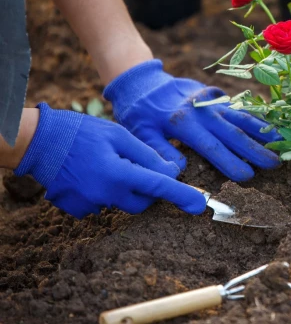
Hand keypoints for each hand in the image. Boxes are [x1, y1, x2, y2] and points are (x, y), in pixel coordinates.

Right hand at [15, 103, 206, 218]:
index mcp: (118, 174)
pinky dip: (104, 192)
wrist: (39, 142)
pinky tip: (92, 174)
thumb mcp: (118, 135)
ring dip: (124, 188)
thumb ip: (146, 155)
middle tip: (137, 166)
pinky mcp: (77, 209)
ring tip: (106, 163)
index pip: (159, 187)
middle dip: (148, 189)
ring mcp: (90, 205)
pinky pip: (102, 205)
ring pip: (122, 203)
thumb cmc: (81, 132)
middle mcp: (105, 195)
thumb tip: (171, 171)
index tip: (199, 205)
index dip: (182, 195)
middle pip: (142, 202)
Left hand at [103, 60, 280, 180]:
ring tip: (280, 141)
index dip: (230, 162)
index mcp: (183, 123)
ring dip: (261, 130)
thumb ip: (158, 151)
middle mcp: (202, 111)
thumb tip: (178, 170)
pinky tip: (269, 124)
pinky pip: (238, 107)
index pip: (212, 147)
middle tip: (275, 164)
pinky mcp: (216, 96)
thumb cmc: (140, 113)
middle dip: (255, 150)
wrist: (143, 81)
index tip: (248, 177)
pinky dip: (254, 116)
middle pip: (233, 133)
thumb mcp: (140, 133)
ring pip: (240, 117)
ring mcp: (211, 102)